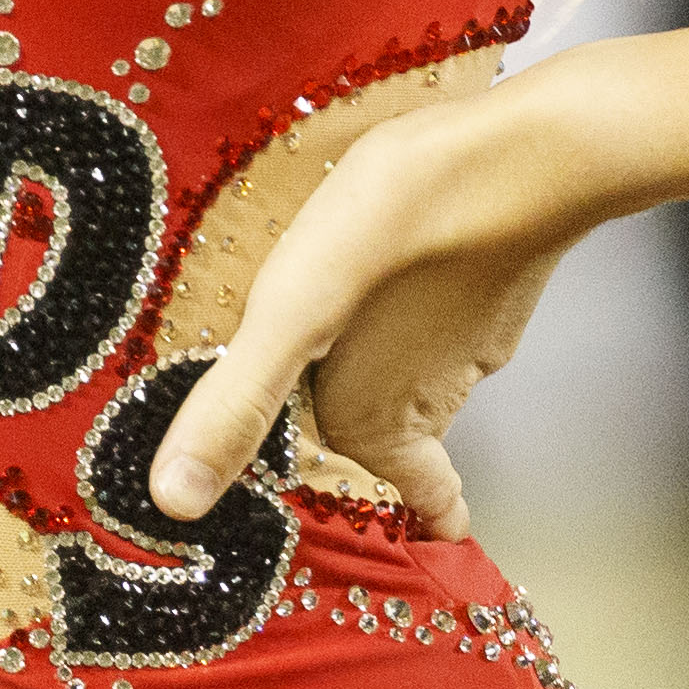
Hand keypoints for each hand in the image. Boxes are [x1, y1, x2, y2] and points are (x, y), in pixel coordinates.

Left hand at [148, 78, 604, 538]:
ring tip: (353, 353)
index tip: (418, 534)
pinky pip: (442, 311)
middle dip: (385, 450)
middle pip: (403, 439)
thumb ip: (235, 407)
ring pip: (424, 375)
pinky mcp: (487, 275)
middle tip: (365, 454)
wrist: (513, 154)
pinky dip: (418, 308)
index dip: (411, 514)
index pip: (407, 496)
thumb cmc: (397, 230)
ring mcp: (467, 333)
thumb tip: (176, 502)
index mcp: (376, 418)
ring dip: (394, 373)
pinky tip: (392, 271)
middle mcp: (428, 389)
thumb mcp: (291, 315)